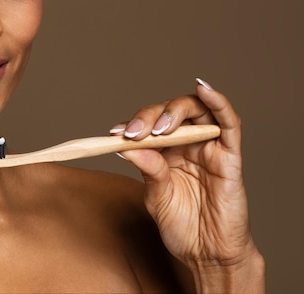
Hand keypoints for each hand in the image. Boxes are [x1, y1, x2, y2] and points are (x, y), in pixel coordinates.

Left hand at [111, 78, 263, 291]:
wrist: (208, 254)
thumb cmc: (183, 227)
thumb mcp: (157, 198)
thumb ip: (149, 171)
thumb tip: (127, 147)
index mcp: (166, 153)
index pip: (149, 127)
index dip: (132, 125)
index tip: (114, 134)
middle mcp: (187, 146)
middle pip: (170, 114)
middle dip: (149, 118)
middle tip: (134, 133)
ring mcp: (209, 148)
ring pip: (196, 112)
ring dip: (175, 111)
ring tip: (160, 127)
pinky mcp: (230, 156)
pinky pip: (229, 123)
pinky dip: (218, 102)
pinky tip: (203, 88)